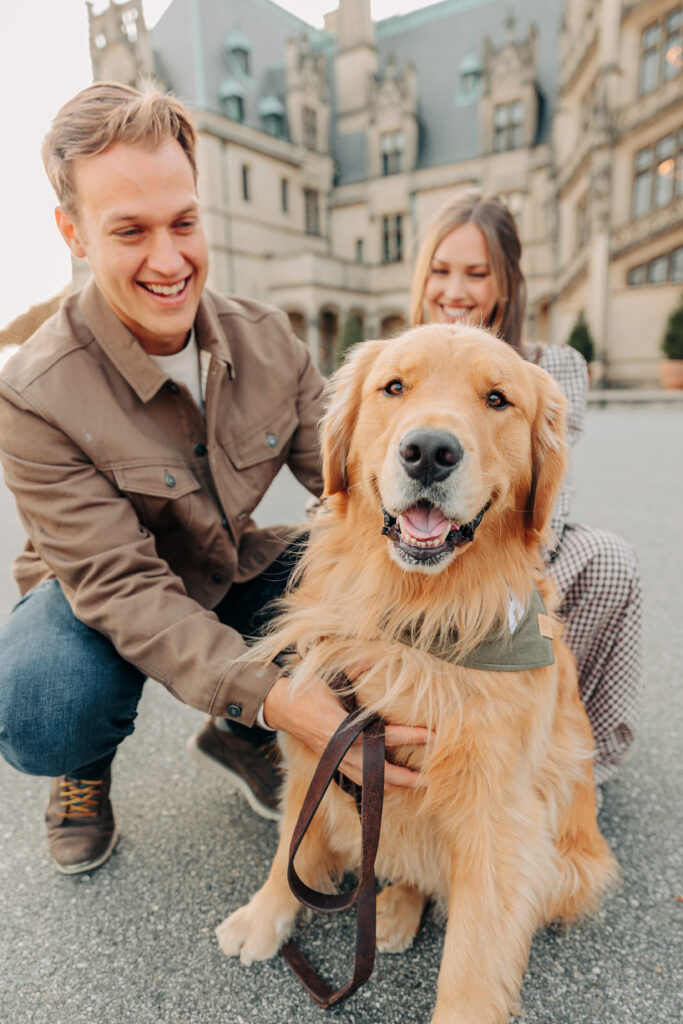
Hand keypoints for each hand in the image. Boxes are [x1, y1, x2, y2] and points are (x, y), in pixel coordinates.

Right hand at [262, 673, 431, 789]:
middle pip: (378, 772)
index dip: (409, 737)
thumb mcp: (331, 676)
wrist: (281, 706)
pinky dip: (375, 785)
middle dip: (405, 777)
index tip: (432, 735)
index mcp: (341, 727)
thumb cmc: (307, 689)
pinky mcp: (332, 763)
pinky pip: (357, 780)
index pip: (382, 736)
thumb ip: (356, 670)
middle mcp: (339, 749)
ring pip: (368, 782)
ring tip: (415, 784)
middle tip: (429, 779)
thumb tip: (378, 656)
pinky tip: (389, 784)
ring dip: (393, 784)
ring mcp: (334, 760)